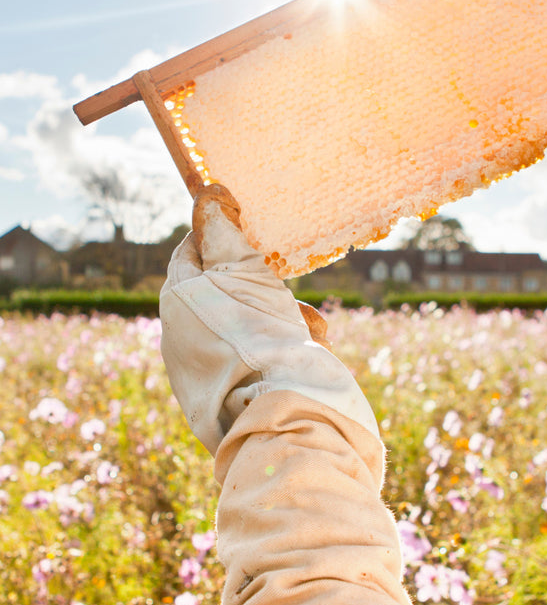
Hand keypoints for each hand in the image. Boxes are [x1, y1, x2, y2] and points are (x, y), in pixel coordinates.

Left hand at [159, 185, 376, 454]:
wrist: (277, 413)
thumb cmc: (262, 333)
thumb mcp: (247, 271)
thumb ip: (225, 232)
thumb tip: (208, 192)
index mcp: (176, 298)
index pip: (191, 249)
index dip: (220, 233)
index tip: (251, 226)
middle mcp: (177, 334)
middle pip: (222, 289)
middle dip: (263, 284)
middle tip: (290, 283)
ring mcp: (196, 370)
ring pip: (242, 325)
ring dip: (279, 317)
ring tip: (311, 325)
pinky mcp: (220, 397)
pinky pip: (249, 359)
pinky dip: (277, 349)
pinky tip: (310, 348)